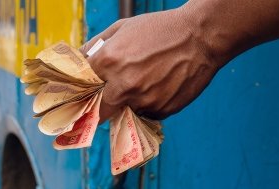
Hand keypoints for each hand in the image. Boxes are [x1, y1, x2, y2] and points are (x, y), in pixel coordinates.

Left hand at [80, 6, 220, 121]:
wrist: (200, 37)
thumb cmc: (160, 29)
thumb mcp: (122, 27)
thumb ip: (94, 45)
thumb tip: (79, 61)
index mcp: (109, 61)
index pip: (83, 87)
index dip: (84, 90)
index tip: (85, 93)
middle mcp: (124, 85)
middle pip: (99, 110)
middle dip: (101, 104)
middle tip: (109, 95)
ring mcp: (144, 100)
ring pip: (124, 112)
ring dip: (128, 102)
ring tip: (143, 82)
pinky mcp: (161, 110)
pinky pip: (146, 114)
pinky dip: (147, 104)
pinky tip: (158, 86)